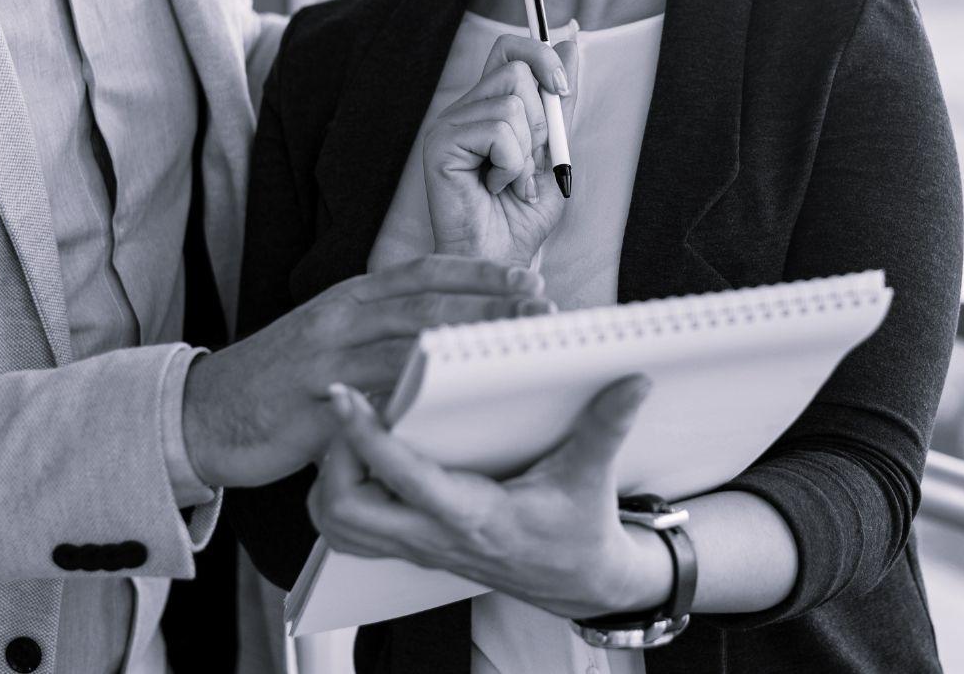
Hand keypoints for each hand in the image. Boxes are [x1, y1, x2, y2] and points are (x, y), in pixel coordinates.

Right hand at [181, 255, 550, 488]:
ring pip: (407, 348)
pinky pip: (373, 404)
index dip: (481, 273)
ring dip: (465, 351)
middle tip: (543, 311)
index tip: (530, 278)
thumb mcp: (333, 334)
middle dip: (490, 305)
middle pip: (428, 304)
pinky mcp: (310, 405)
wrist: (204, 412)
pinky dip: (415, 404)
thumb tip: (459, 331)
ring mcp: (324, 360)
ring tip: (514, 357)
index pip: (425, 271)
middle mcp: (340, 318)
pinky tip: (456, 412)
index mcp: (351, 296)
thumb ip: (385, 326)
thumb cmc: (282, 378)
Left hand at [310, 376, 671, 619]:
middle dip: (333, 458)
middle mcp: (435, 537)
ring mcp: (419, 547)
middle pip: (346, 511)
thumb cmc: (579, 529)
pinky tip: (361, 460)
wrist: (579, 582)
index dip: (366, 437)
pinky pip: (351, 531)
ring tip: (351, 431)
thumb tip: (634, 381)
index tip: (345, 396)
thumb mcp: (592, 477)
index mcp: (474, 516)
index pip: (402, 479)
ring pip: (338, 526)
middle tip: (348, 410)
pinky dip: (339, 495)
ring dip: (330, 478)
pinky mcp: (414, 546)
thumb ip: (607, 426)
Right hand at [422, 33, 578, 267]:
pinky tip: (496, 187)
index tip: (562, 87)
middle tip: (529, 161)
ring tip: (512, 182)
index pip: (508, 48)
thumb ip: (559, 104)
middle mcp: (465, 109)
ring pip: (512, 105)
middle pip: (517, 71)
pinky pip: (498, 131)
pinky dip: (512, 165)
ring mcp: (448, 124)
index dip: (539, 55)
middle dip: (541, 121)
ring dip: (526, 152)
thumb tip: (571, 45)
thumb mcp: (553, 151)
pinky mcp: (440, 144)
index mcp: (487, 106)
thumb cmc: (521, 215)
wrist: (500, 261)